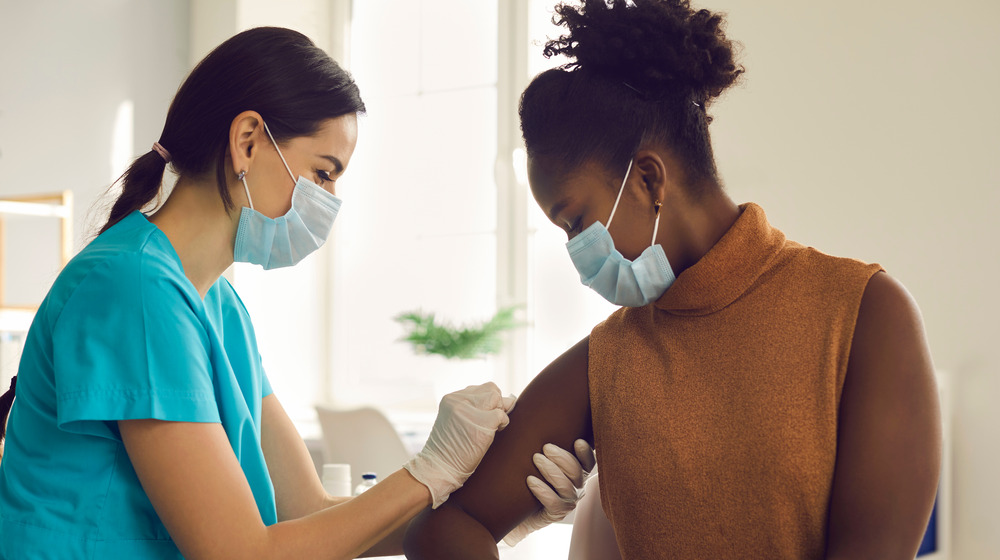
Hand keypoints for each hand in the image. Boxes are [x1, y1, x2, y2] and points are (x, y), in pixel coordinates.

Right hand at [404, 383, 516, 507]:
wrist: (439, 468)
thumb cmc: (451, 448)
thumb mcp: (457, 421)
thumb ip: (476, 407)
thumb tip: (510, 399)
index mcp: (451, 398)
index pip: (481, 388)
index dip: (488, 402)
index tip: (483, 417)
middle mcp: (458, 400)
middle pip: (491, 389)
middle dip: (496, 404)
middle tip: (490, 422)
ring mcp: (469, 411)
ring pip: (497, 399)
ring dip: (499, 413)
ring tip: (490, 428)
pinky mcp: (481, 423)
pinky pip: (502, 416)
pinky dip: (502, 425)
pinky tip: (493, 434)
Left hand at [503, 439, 595, 545]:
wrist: (509, 504)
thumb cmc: (520, 471)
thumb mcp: (529, 451)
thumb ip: (533, 432)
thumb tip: (517, 406)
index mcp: (574, 470)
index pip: (588, 462)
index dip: (586, 453)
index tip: (576, 441)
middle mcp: (574, 485)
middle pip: (578, 472)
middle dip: (563, 458)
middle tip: (546, 447)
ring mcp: (566, 501)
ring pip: (567, 487)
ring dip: (552, 471)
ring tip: (536, 459)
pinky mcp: (555, 514)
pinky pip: (555, 504)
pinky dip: (544, 491)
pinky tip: (530, 481)